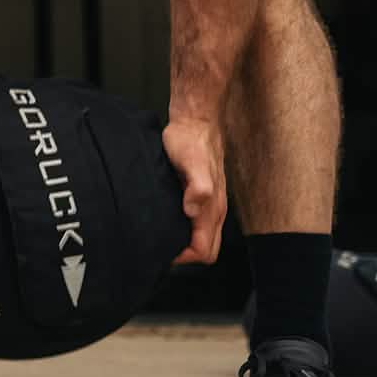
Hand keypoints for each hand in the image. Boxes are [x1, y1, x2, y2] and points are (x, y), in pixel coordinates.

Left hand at [161, 117, 226, 263]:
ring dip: (185, 242)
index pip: (204, 250)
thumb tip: (193, 211)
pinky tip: (168, 219)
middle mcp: (214, 209)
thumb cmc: (191, 139)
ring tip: (162, 234)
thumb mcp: (192, 162)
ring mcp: (210, 203)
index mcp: (213, 208)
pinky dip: (185, 229)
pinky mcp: (202, 195)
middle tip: (162, 245)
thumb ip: (198, 187)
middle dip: (186, 254)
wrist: (195, 120)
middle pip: (207, 249)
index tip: (165, 248)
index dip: (185, 256)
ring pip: (203, 238)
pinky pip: (197, 224)